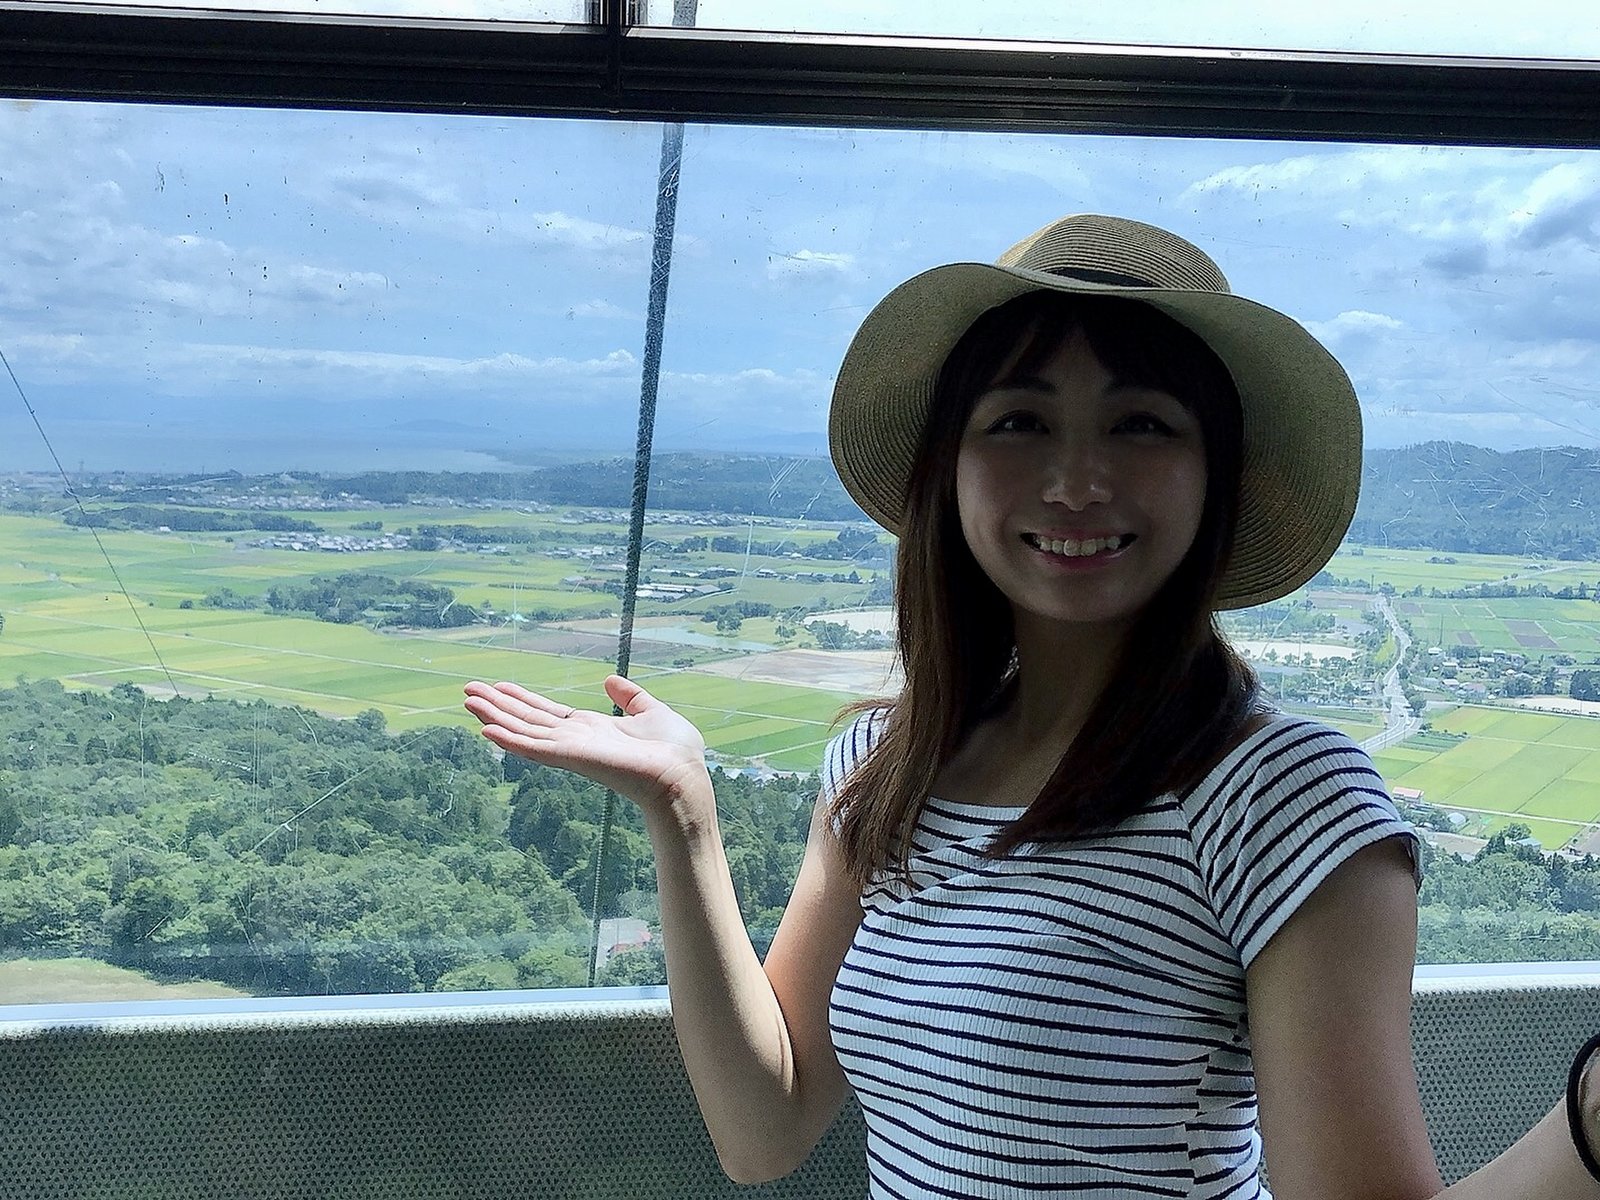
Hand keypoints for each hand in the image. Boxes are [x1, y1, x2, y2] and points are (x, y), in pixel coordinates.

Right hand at [463, 675, 709, 815]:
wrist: (683, 777)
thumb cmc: (675, 753)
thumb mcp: (653, 712)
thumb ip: (631, 697)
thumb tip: (610, 680)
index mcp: (591, 729)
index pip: (548, 713)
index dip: (522, 699)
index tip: (499, 686)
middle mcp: (575, 740)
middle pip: (528, 720)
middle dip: (498, 705)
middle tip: (468, 690)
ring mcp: (571, 750)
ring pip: (523, 730)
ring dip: (494, 716)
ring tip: (467, 700)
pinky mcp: (572, 757)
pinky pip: (534, 747)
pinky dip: (509, 739)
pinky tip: (485, 729)